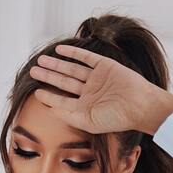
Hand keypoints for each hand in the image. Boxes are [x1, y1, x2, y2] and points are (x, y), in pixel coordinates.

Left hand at [28, 44, 172, 136]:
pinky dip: (73, 53)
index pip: (63, 101)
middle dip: (48, 77)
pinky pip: (85, 58)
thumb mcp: (89, 121)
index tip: (36, 92)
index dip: (49, 96)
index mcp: (86, 108)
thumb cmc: (116, 118)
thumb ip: (69, 116)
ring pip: (71, 69)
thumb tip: (52, 109)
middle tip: (33, 71)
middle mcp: (90, 93)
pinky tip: (60, 51)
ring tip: (41, 61)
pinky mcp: (104, 66)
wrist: (139, 106)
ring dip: (56, 65)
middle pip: (64, 82)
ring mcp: (96, 79)